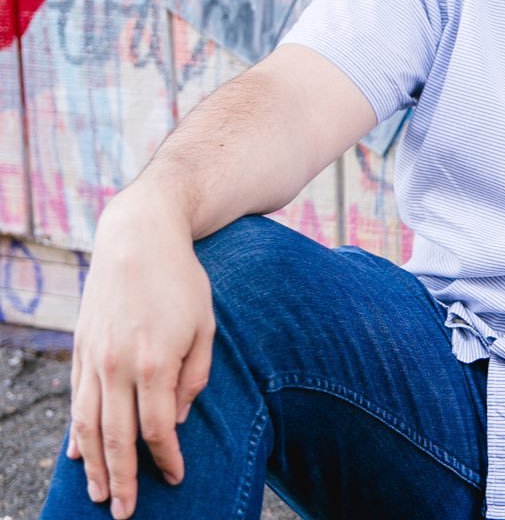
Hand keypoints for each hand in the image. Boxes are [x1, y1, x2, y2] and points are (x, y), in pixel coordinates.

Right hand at [67, 189, 214, 518]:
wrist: (138, 237)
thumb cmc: (181, 279)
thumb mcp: (205, 323)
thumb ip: (195, 375)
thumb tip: (177, 418)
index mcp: (154, 362)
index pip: (157, 430)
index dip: (166, 459)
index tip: (175, 477)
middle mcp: (117, 367)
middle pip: (116, 439)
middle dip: (121, 481)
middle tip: (124, 514)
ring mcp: (93, 359)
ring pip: (87, 426)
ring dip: (92, 466)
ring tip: (98, 495)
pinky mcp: (80, 349)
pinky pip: (75, 401)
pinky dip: (75, 432)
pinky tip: (78, 453)